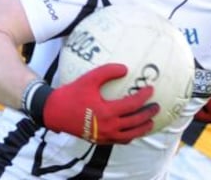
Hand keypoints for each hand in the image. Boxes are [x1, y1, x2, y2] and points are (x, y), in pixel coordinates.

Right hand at [41, 64, 158, 143]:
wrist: (54, 112)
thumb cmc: (72, 94)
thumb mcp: (89, 79)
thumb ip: (107, 71)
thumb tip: (125, 69)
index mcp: (107, 112)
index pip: (132, 105)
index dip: (144, 97)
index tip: (151, 89)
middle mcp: (108, 126)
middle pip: (135, 122)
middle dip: (148, 114)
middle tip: (156, 106)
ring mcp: (104, 136)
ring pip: (130, 135)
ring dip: (142, 129)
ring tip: (150, 121)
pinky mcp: (99, 140)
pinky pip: (120, 140)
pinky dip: (130, 136)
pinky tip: (133, 130)